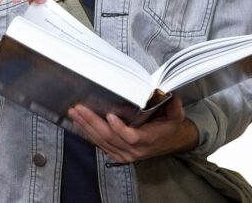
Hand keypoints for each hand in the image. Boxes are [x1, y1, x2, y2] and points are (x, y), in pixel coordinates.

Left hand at [68, 96, 198, 162]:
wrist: (170, 142)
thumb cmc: (170, 127)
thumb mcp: (176, 116)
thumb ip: (174, 107)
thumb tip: (172, 96)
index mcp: (148, 140)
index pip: (131, 137)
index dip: (119, 128)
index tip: (110, 115)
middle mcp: (134, 150)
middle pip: (110, 137)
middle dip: (92, 122)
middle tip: (80, 109)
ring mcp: (124, 154)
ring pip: (102, 141)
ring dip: (86, 127)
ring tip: (75, 113)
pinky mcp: (117, 155)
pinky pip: (100, 145)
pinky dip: (88, 134)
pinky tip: (79, 123)